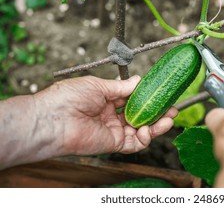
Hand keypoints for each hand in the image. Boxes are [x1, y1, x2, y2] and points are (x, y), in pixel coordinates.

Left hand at [36, 75, 176, 155]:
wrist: (52, 120)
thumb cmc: (68, 98)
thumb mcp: (98, 85)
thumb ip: (121, 87)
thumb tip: (139, 80)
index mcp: (106, 99)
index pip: (132, 98)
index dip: (147, 96)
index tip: (161, 91)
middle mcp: (111, 115)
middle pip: (140, 115)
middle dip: (157, 111)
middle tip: (171, 107)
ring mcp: (113, 130)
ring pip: (141, 130)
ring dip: (157, 124)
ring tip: (169, 117)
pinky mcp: (113, 143)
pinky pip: (134, 143)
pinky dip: (146, 137)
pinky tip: (152, 128)